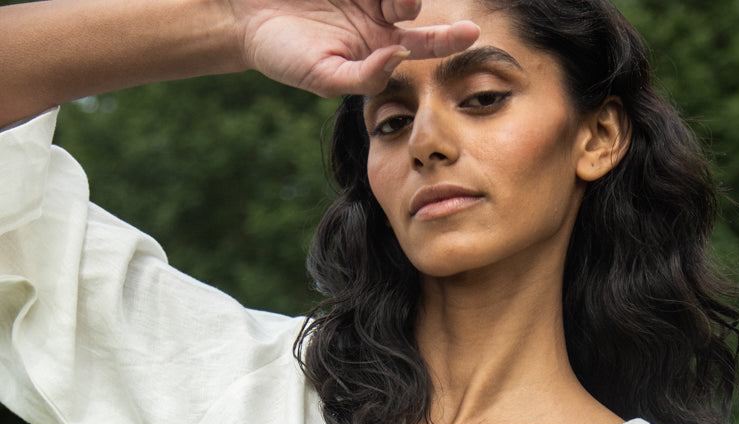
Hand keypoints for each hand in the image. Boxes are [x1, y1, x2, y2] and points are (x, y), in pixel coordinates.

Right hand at [230, 0, 479, 95]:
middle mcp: (379, 15)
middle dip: (412, 1)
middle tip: (398, 5)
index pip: (423, 44)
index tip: (470, 33)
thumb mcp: (323, 77)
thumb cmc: (283, 54)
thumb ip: (363, 78)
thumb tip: (398, 60)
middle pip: (414, 4)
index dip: (448, 39)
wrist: (244, 15)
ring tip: (386, 0)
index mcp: (378, 48)